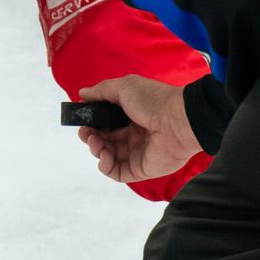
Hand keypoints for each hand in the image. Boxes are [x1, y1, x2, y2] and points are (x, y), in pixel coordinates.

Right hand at [75, 75, 201, 186]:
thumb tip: (82, 94)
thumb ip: (101, 91)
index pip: (105, 123)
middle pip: (103, 140)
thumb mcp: (124, 87)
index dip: (92, 123)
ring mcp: (136, 153)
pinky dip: (105, 166)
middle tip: (87, 133)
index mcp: (130, 116)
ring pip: (107, 156)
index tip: (83, 120)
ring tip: (96, 142)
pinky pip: (117, 173)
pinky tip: (104, 156)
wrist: (178, 120)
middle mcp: (133, 135)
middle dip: (90, 137)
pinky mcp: (140, 169)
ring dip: (96, 150)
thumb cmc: (152, 100)